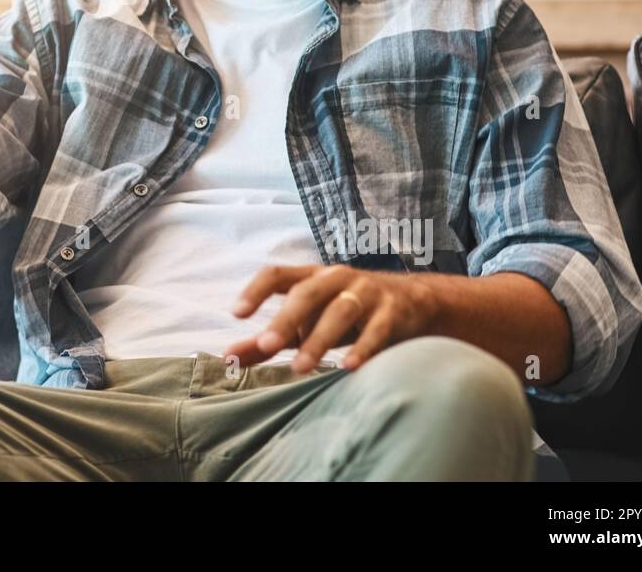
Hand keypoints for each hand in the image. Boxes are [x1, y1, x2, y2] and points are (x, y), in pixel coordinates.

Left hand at [226, 264, 438, 372]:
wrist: (414, 301)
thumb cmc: (346, 312)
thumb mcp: (307, 321)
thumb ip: (268, 339)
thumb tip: (227, 356)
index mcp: (310, 277)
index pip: (276, 274)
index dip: (255, 291)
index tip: (237, 314)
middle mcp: (336, 278)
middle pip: (307, 294)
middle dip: (285, 320)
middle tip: (266, 347)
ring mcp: (366, 292)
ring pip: (340, 311)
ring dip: (319, 340)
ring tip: (300, 368)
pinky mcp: (393, 311)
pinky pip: (377, 330)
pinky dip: (363, 348)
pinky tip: (347, 367)